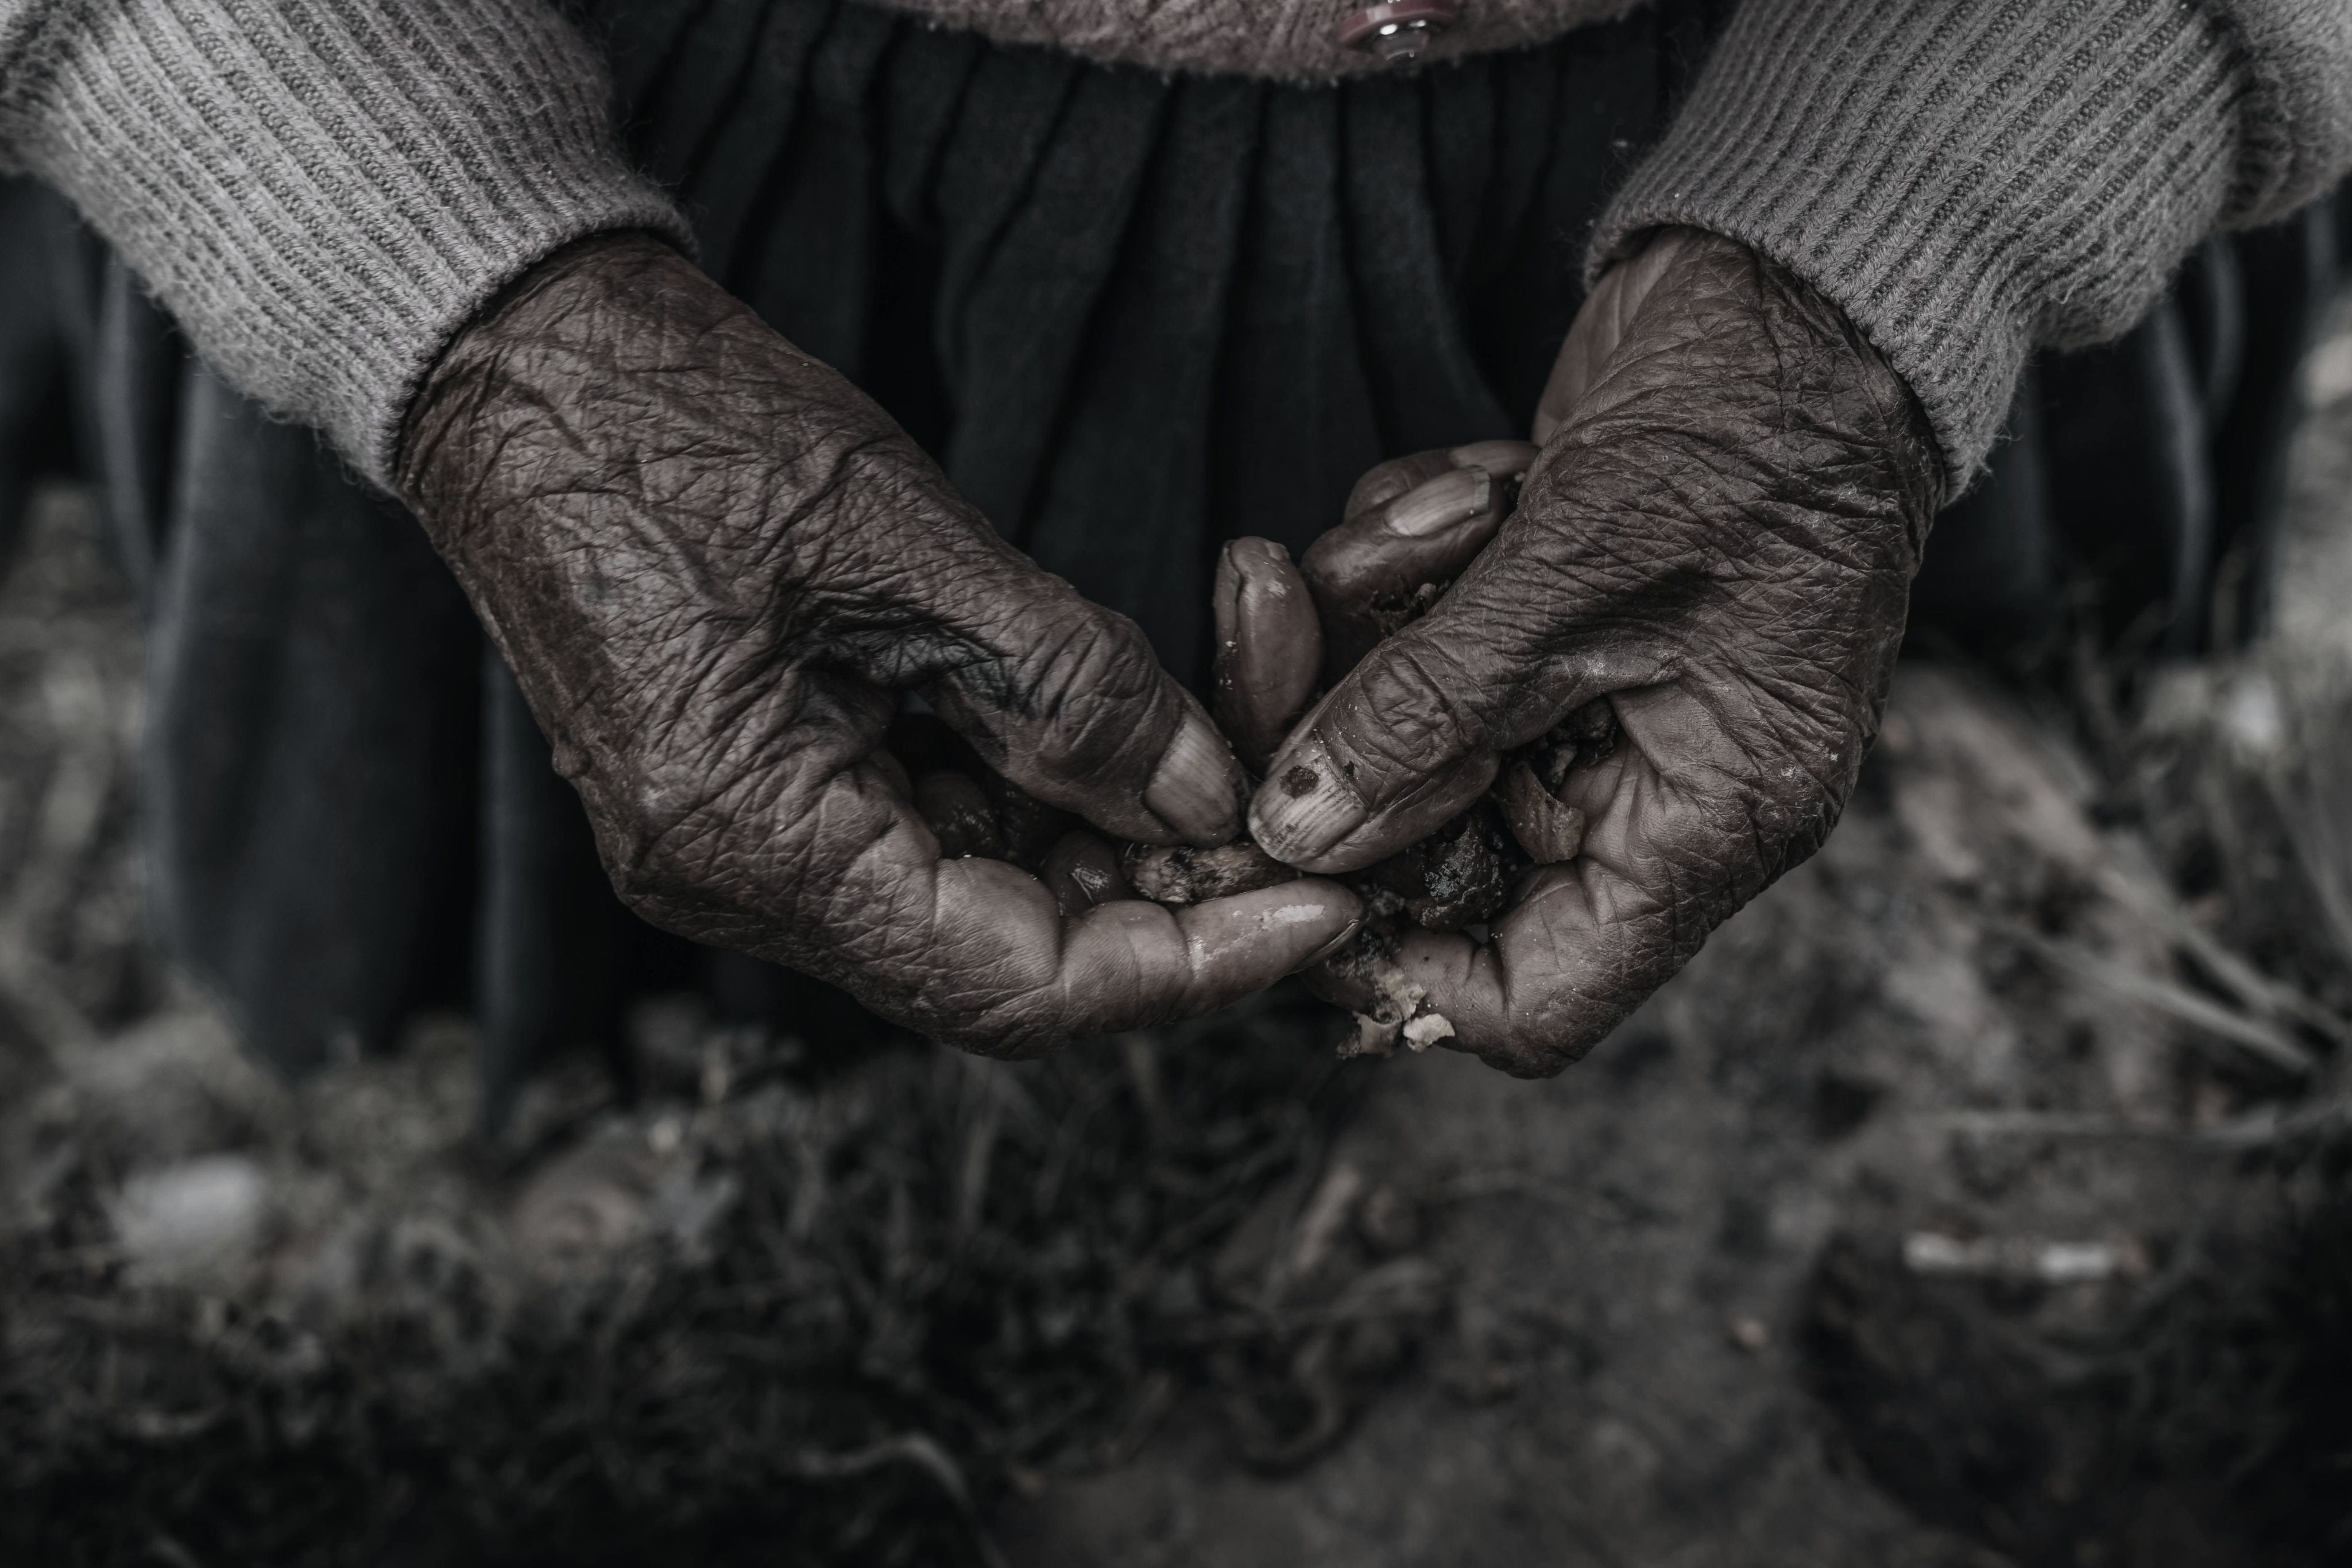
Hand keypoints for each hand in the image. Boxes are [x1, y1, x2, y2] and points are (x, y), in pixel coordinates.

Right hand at [397, 234, 1360, 1054]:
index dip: (1177, 967)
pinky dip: (1018, 805)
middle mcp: (729, 881)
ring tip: (1209, 774)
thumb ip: (1066, 687)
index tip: (1310, 920)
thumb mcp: (905, 545)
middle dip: (1150, 912)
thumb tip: (1205, 796)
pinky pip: (910, 840)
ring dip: (1091, 855)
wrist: (521, 362)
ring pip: (959, 904)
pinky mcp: (746, 792)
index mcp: (746, 841)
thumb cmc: (679, 427)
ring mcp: (730, 845)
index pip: (1005, 983)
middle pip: (989, 966)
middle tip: (1284, 842)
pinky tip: (1098, 742)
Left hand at [1248, 228, 1940, 1075]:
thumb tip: (1295, 832)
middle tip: (1275, 606)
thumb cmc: (1745, 430)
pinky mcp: (1550, 632)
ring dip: (1381, 616)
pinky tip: (1476, 482)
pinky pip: (1424, 646)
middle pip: (1437, 856)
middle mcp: (1652, 792)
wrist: (1803, 285)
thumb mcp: (1571, 575)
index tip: (1288, 869)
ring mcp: (1598, 711)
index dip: (1398, 964)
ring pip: (1411, 737)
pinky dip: (1413, 562)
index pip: (1532, 999)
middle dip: (1349, 732)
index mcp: (1707, 825)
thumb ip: (1423, 715)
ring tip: (1447, 514)